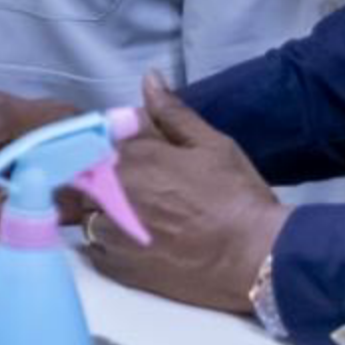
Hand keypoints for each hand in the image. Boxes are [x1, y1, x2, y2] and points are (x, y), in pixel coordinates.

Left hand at [81, 71, 286, 313]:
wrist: (255, 258)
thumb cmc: (236, 197)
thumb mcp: (211, 144)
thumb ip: (172, 112)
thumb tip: (149, 79)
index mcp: (132, 154)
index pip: (101, 139)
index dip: (118, 146)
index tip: (139, 158)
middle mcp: (113, 190)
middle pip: (88, 175)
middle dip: (107, 176)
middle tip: (147, 189)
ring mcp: (112, 230)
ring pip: (88, 211)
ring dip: (105, 208)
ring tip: (143, 216)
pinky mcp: (118, 266)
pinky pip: (94, 247)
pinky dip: (108, 241)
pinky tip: (137, 239)